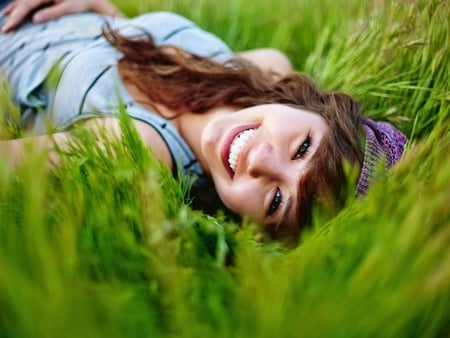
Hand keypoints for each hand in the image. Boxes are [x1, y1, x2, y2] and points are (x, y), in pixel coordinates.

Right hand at [1, 0, 121, 32]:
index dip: (49, 13)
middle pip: (35, 2)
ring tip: (5, 28)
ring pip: (26, 2)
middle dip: (21, 15)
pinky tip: (5, 16)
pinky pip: (25, 2)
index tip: (36, 20)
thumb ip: (115, 20)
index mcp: (75, 0)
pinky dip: (14, 9)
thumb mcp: (107, 12)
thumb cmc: (98, 4)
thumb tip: (126, 28)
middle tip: (10, 28)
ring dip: (13, 14)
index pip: (62, 6)